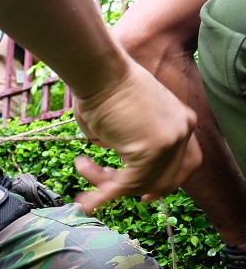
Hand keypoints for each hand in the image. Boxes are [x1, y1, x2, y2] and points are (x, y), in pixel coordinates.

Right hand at [72, 58, 201, 211]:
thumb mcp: (126, 120)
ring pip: (140, 184)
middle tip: (107, 191)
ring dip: (106, 183)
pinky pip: (125, 184)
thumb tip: (112, 155)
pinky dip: (101, 191)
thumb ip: (129, 143)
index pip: (186, 163)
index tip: (146, 197)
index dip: (166, 183)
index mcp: (182, 121)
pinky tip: (83, 188)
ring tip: (82, 166)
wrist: (99, 71)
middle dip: (134, 189)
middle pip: (166, 180)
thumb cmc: (102, 87)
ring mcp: (170, 141)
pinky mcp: (152, 150)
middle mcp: (183, 131)